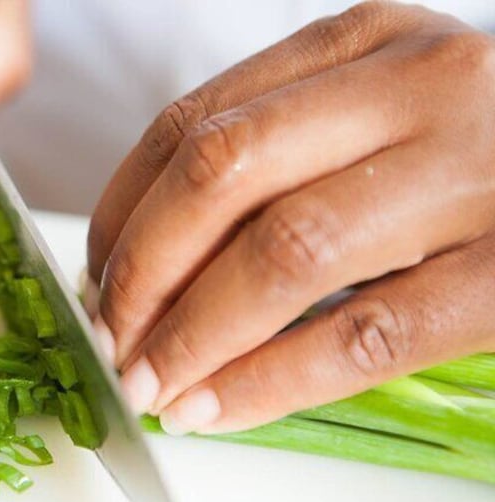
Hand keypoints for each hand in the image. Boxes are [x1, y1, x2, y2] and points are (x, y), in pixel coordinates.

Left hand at [86, 1, 494, 434]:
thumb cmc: (470, 144)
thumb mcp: (374, 107)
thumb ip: (274, 152)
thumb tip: (145, 257)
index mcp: (360, 43)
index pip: (192, 122)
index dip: (122, 212)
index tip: (94, 276)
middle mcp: (414, 90)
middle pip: (219, 178)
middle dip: (143, 274)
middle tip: (110, 339)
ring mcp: (472, 176)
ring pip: (285, 253)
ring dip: (192, 334)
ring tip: (148, 384)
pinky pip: (366, 333)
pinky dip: (272, 380)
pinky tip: (218, 408)